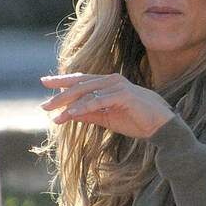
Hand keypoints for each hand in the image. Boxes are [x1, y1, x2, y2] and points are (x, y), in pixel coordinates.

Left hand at [40, 73, 173, 139]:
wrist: (161, 126)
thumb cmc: (136, 121)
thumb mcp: (107, 118)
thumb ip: (89, 114)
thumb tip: (68, 114)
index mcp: (108, 84)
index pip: (81, 80)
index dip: (62, 81)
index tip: (44, 82)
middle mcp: (111, 80)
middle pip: (80, 85)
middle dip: (60, 95)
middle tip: (44, 106)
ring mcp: (117, 86)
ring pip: (86, 92)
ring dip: (68, 104)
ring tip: (53, 114)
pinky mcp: (123, 95)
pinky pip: (98, 101)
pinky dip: (83, 107)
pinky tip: (70, 114)